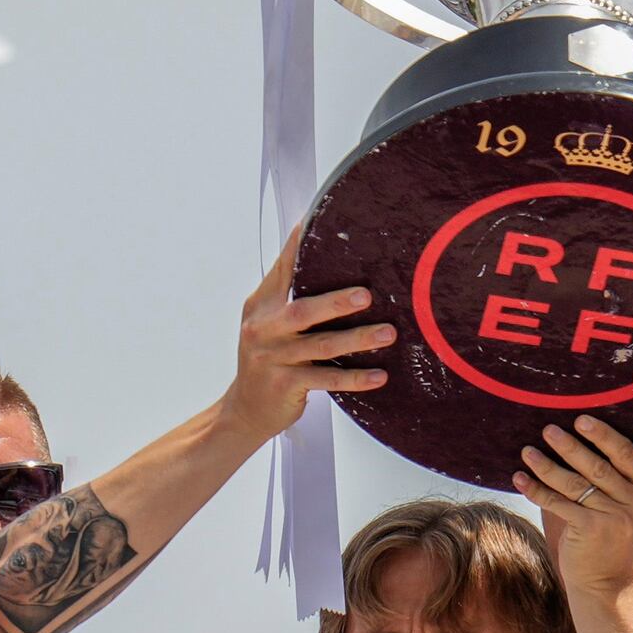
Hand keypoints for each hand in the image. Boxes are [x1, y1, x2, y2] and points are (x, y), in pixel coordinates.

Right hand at [227, 229, 397, 444]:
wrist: (245, 409)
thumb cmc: (266, 361)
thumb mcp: (266, 323)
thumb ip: (286, 296)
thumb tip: (320, 263)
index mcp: (261, 306)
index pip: (282, 270)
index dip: (297, 247)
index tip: (312, 223)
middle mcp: (264, 329)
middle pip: (303, 311)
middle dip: (337, 302)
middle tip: (367, 295)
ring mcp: (274, 359)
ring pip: (322, 347)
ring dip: (357, 340)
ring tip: (387, 334)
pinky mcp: (286, 386)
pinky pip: (327, 379)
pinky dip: (354, 378)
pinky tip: (378, 375)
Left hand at [514, 415, 632, 596]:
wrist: (605, 583)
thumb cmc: (610, 537)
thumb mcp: (625, 507)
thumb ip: (615, 478)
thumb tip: (580, 436)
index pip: (627, 454)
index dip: (603, 435)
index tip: (581, 419)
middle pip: (599, 465)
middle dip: (571, 445)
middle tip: (549, 429)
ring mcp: (616, 518)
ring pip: (575, 482)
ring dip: (547, 464)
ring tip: (527, 450)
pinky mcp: (592, 530)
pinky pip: (558, 502)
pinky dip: (536, 489)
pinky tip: (520, 478)